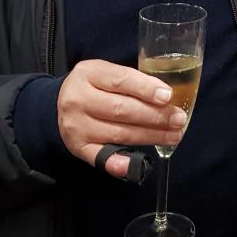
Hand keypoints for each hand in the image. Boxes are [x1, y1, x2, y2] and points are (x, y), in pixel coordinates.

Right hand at [58, 59, 186, 178]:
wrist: (58, 103)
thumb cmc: (93, 85)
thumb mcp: (106, 71)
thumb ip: (131, 80)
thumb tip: (165, 95)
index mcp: (89, 73)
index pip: (122, 80)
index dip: (146, 89)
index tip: (168, 96)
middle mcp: (79, 99)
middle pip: (122, 109)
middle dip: (155, 116)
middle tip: (178, 119)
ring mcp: (76, 126)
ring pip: (118, 133)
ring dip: (150, 136)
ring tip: (173, 135)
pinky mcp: (77, 147)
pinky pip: (100, 157)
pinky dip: (118, 162)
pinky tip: (136, 165)